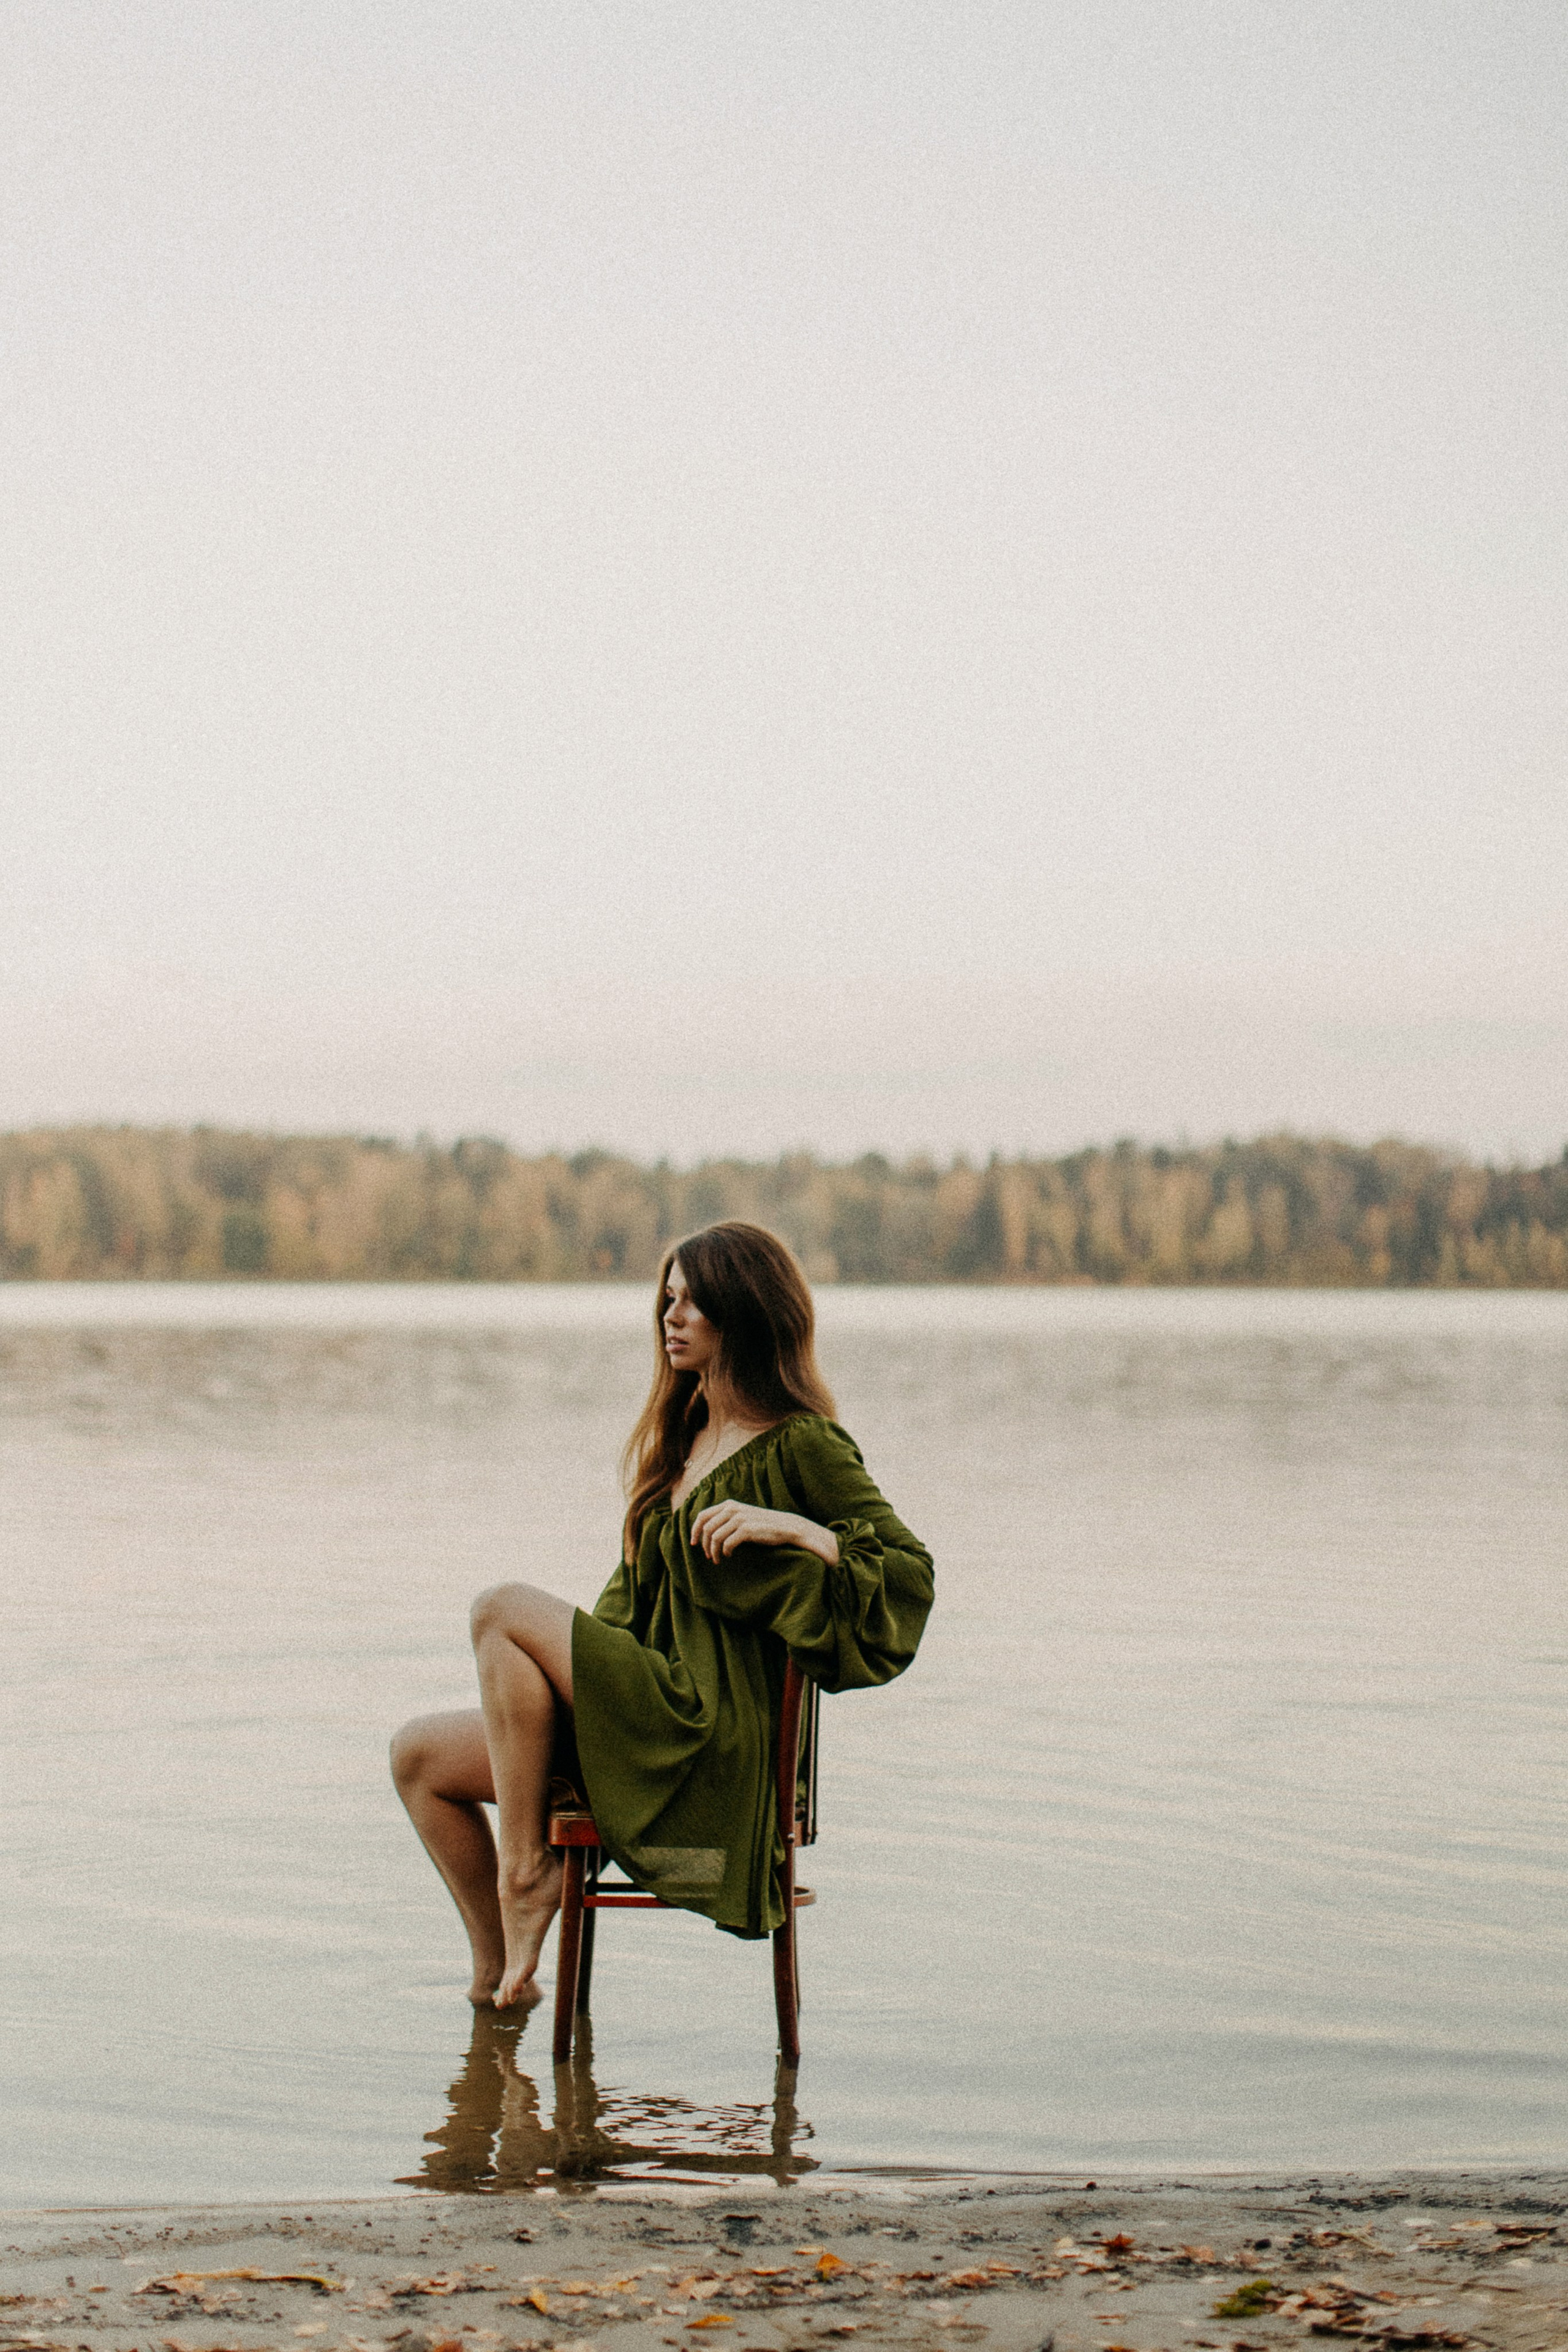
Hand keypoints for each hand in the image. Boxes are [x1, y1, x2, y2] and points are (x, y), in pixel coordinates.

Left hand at [688, 1500, 838, 1566]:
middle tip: (708, 1556)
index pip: (702, 1515)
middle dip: (704, 1544)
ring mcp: (739, 1518)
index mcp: (729, 1504)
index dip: (694, 1530)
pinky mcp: (746, 1529)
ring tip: (717, 1559)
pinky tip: (729, 1555)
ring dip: (713, 1551)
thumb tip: (707, 1532)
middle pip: (707, 1528)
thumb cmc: (762, 1524)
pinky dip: (725, 1552)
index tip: (693, 1543)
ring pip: (715, 1537)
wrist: (785, 1526)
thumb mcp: (742, 1516)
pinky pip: (727, 1543)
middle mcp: (732, 1509)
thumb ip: (726, 1518)